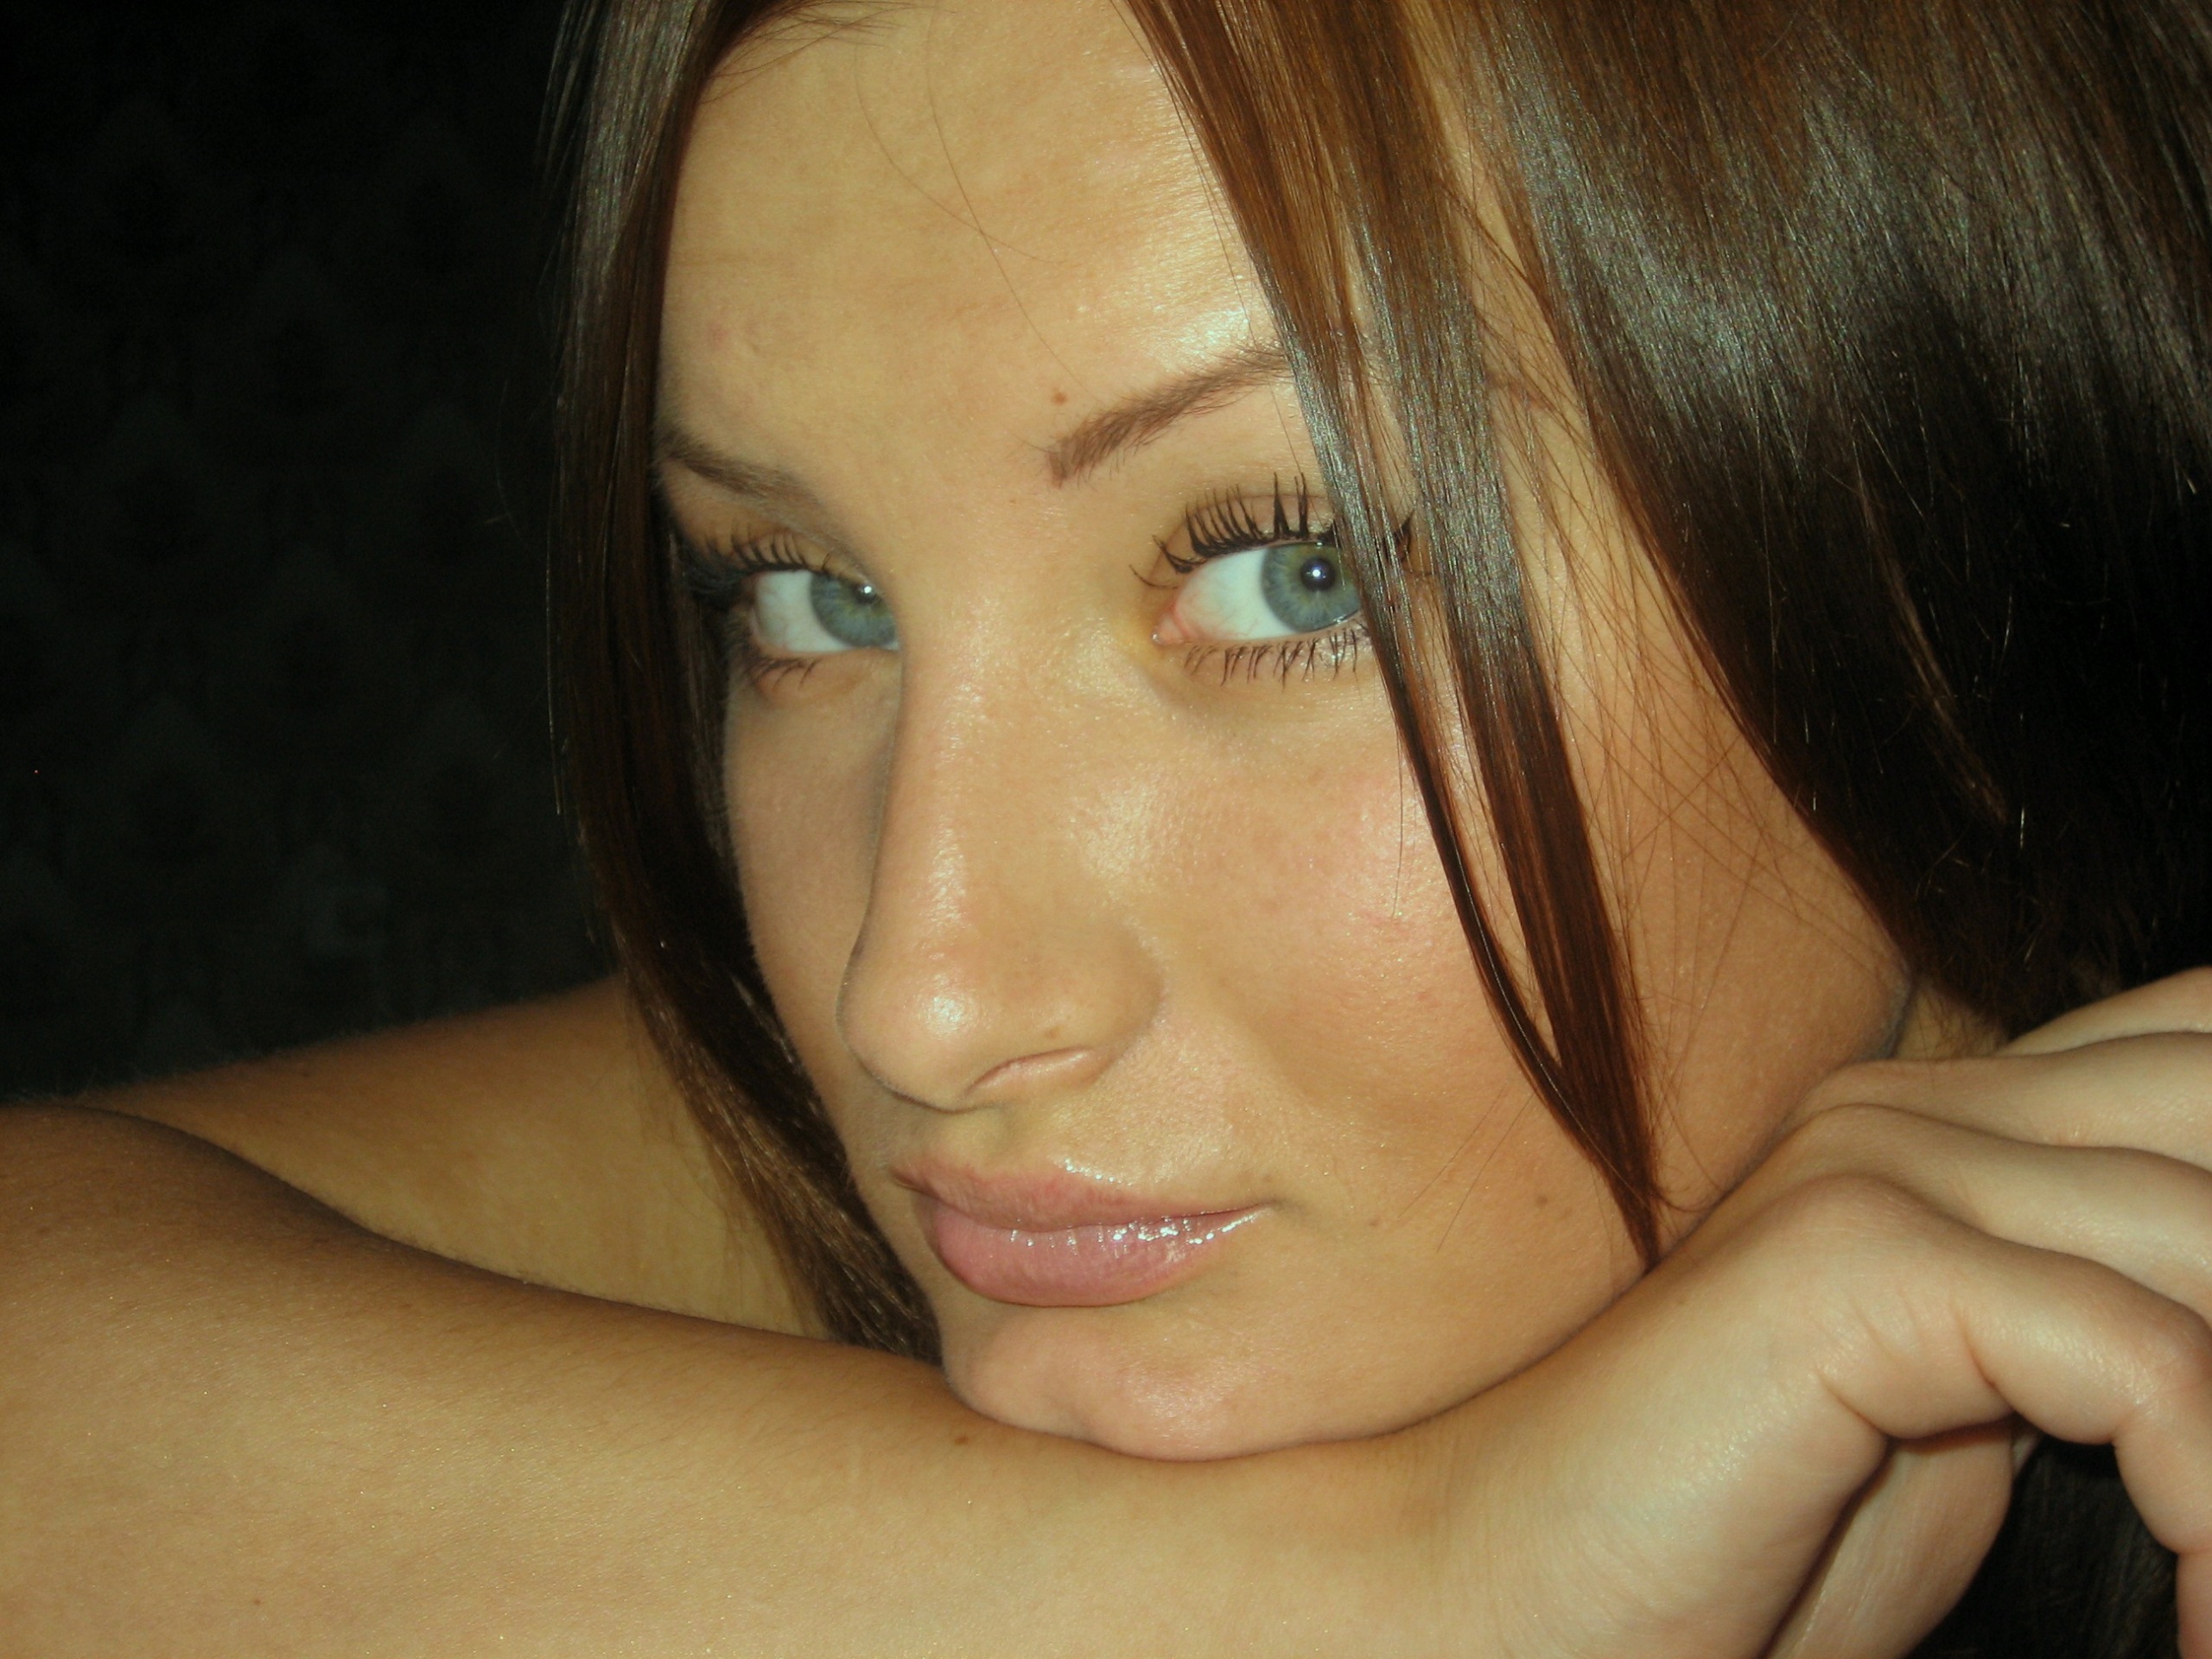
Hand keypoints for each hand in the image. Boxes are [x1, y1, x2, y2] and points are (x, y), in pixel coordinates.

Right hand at [1412, 970, 2211, 1658]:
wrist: (1497, 1597)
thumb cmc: (1732, 1552)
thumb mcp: (1983, 1432)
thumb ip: (2112, 1334)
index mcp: (1950, 1117)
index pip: (2198, 1049)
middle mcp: (1914, 1102)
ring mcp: (1871, 1161)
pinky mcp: (1845, 1258)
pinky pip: (2145, 1362)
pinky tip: (2196, 1626)